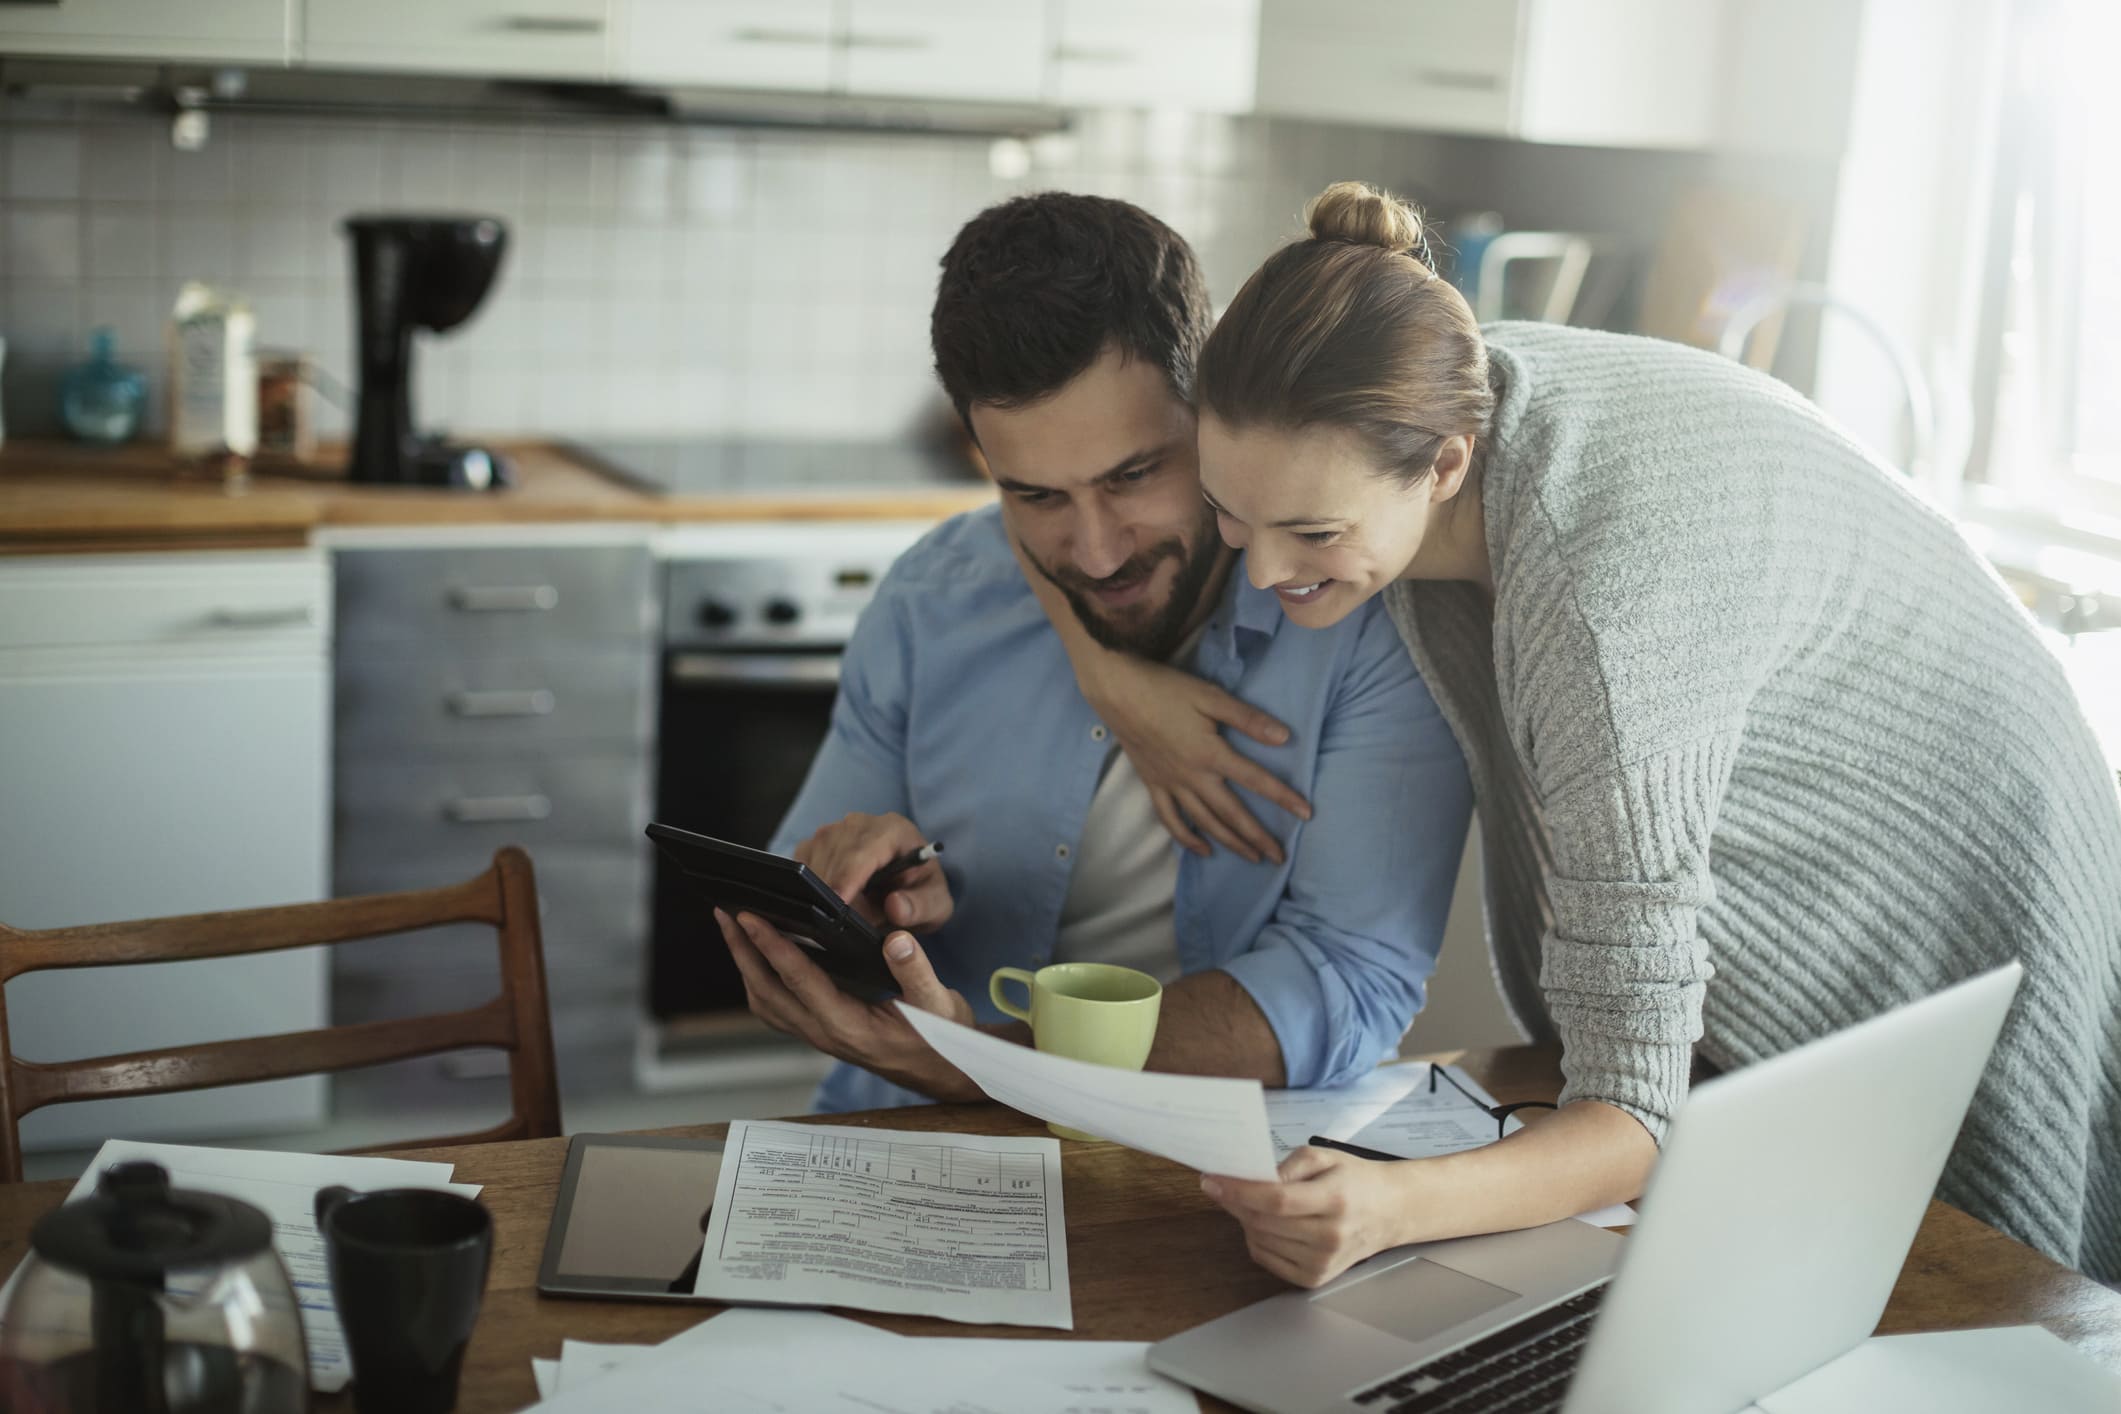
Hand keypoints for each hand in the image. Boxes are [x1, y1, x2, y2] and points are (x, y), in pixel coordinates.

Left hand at [715, 907, 981, 1101]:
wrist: (941, 1070)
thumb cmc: (940, 1038)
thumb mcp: (939, 1004)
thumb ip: (917, 972)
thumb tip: (896, 940)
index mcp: (850, 1026)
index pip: (801, 981)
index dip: (773, 947)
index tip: (752, 918)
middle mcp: (825, 1034)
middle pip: (768, 991)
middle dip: (743, 951)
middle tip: (726, 913)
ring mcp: (818, 1036)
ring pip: (765, 1002)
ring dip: (746, 965)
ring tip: (734, 928)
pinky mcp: (819, 1031)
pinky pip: (776, 1007)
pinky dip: (760, 979)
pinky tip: (759, 956)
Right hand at [792, 811, 952, 932]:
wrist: (907, 885)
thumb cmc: (920, 893)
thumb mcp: (935, 906)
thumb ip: (920, 907)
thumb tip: (895, 906)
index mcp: (893, 830)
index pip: (863, 851)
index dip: (848, 878)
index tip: (839, 904)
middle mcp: (860, 824)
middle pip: (833, 856)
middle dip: (837, 893)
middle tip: (848, 924)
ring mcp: (834, 830)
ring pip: (814, 861)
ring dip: (823, 892)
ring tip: (847, 913)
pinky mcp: (815, 843)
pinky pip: (800, 865)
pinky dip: (808, 887)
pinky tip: (827, 902)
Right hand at [1083, 654, 1312, 863]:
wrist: (1118, 692)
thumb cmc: (1167, 689)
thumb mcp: (1210, 697)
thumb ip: (1247, 718)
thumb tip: (1284, 737)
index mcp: (1211, 754)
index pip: (1256, 780)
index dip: (1283, 797)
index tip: (1306, 814)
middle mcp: (1193, 776)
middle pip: (1231, 814)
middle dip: (1257, 837)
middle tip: (1279, 857)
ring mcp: (1171, 784)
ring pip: (1204, 823)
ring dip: (1229, 843)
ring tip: (1251, 858)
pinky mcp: (1153, 784)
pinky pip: (1170, 820)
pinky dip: (1186, 839)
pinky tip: (1202, 850)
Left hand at [1200, 1146, 1416, 1287]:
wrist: (1390, 1211)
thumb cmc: (1355, 1180)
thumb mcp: (1324, 1156)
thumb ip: (1287, 1165)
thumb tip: (1251, 1178)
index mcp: (1335, 1200)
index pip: (1276, 1200)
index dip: (1238, 1191)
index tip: (1212, 1181)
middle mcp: (1330, 1236)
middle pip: (1263, 1222)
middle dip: (1234, 1202)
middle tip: (1223, 1186)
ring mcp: (1323, 1262)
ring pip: (1260, 1241)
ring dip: (1244, 1220)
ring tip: (1250, 1202)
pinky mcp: (1315, 1278)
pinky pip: (1267, 1259)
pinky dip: (1256, 1240)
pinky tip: (1264, 1224)